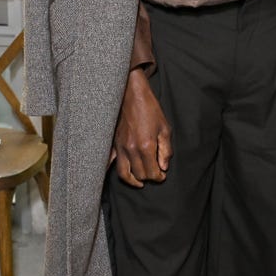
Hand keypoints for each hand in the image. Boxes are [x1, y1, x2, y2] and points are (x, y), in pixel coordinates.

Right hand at [110, 68, 171, 186]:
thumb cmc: (150, 109)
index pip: (152, 173)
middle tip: (155, 174)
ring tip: (140, 181)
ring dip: (133, 180)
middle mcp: (131, 150)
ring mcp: (120, 147)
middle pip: (139, 175)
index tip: (163, 175)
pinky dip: (111, 171)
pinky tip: (118, 175)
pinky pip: (109, 162)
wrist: (132, 94)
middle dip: (149, 177)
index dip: (159, 177)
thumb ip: (165, 150)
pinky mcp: (113, 143)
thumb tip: (164, 167)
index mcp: (146, 147)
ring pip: (123, 173)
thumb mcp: (165, 128)